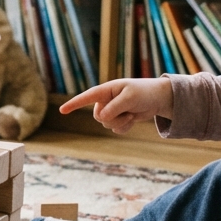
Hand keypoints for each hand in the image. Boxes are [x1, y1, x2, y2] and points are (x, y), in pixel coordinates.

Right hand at [58, 77, 173, 133]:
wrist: (158, 99)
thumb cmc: (144, 93)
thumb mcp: (130, 98)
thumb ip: (114, 107)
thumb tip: (101, 118)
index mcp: (106, 90)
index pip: (86, 97)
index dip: (74, 104)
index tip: (62, 111)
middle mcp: (105, 100)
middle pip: (98, 117)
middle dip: (113, 118)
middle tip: (128, 112)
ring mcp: (111, 110)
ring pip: (106, 125)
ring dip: (121, 122)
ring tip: (132, 113)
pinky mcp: (118, 118)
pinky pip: (115, 129)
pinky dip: (125, 127)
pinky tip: (133, 118)